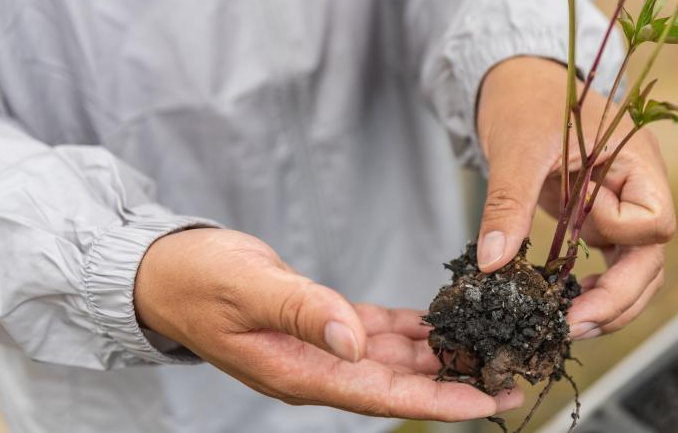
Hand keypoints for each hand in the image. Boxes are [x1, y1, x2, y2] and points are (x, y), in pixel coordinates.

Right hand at [133, 228, 522, 418]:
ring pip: (394, 360)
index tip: (488, 403)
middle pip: (400, 385)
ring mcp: (321, 348)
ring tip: (489, 348)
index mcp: (301, 372)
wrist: (165, 274)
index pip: (384, 397)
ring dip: (439, 355)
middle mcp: (318, 368)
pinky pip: (377, 332)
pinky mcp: (322, 321)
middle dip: (456, 383)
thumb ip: (302, 312)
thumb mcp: (248, 290)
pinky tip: (439, 321)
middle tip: (512, 376)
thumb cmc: (198, 282)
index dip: (439, 402)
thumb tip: (354, 342)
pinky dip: (409, 329)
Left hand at [475, 56, 673, 338]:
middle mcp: (639, 188)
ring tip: (568, 326)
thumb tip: (491, 262)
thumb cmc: (524, 100)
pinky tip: (566, 306)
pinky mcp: (598, 219)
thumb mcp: (515, 148)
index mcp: (637, 160)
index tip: (578, 215)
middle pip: (652, 258)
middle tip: (572, 326)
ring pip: (637, 271)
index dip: (618, 229)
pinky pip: (611, 265)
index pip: (655, 219)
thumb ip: (508, 203)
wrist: (516, 82)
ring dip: (610, 305)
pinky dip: (594, 291)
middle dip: (618, 298)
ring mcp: (621, 206)